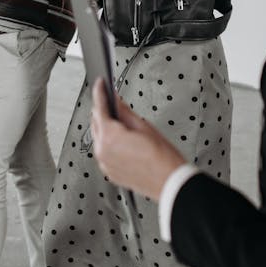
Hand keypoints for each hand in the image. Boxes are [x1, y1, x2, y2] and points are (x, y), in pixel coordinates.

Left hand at [90, 78, 185, 201]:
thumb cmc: (162, 158)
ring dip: (105, 127)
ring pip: (98, 139)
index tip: (100, 84)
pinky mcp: (110, 173)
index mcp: (110, 138)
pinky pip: (104, 153)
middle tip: (111, 101)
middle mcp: (103, 152)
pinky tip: (122, 140)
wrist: (169, 182)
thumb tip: (116, 101)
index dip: (100, 92)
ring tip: (120, 121)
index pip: (99, 108)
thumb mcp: (143, 126)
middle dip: (102, 110)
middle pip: (96, 123)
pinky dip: (109, 144)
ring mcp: (105, 164)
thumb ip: (124, 111)